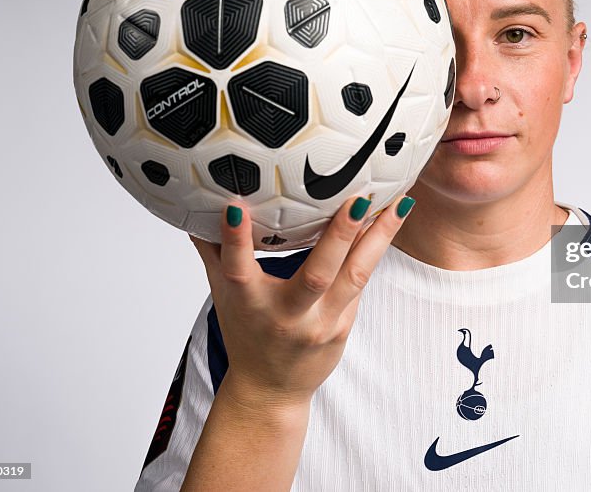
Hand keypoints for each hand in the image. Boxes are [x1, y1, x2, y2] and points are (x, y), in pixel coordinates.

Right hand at [189, 194, 415, 409]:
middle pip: (317, 275)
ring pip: (356, 277)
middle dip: (340, 235)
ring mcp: (321, 324)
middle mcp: (287, 314)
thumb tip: (191, 210)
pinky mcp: (343, 327)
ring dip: (379, 239)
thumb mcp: (223, 295)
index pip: (238, 267)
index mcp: (250, 302)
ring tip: (399, 205)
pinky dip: (375, 253)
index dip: (235, 239)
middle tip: (359, 199)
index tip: (235, 207)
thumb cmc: (247, 335)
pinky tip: (390, 223)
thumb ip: (214, 252)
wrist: (270, 391)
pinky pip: (361, 284)